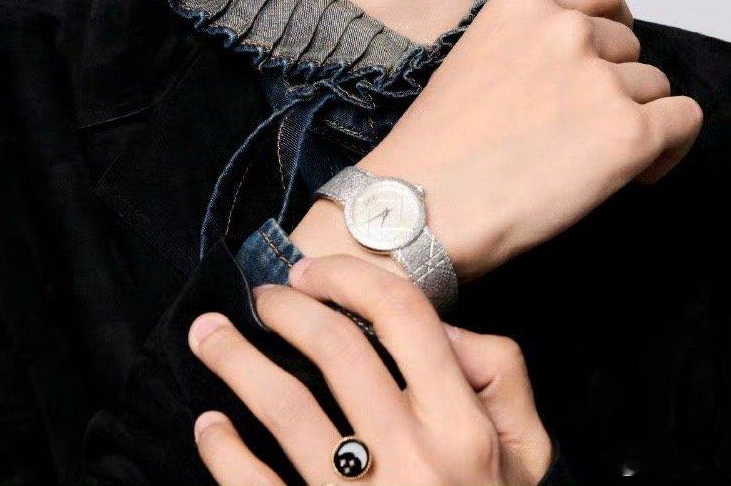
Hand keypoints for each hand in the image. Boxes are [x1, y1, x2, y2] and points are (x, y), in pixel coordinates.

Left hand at [188, 252, 553, 484]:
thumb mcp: (522, 451)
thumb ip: (497, 375)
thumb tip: (437, 326)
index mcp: (462, 428)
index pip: (405, 317)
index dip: (350, 278)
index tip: (310, 271)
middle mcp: (414, 460)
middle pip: (337, 351)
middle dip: (287, 309)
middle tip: (261, 297)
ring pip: (285, 409)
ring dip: (236, 362)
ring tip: (208, 335)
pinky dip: (223, 452)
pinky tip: (210, 426)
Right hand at [349, 0, 702, 280]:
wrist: (422, 206)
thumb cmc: (441, 147)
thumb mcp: (479, 54)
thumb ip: (534, 40)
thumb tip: (590, 58)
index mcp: (524, 2)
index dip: (611, 22)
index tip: (603, 56)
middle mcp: (566, 28)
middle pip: (629, 42)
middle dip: (615, 80)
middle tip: (582, 128)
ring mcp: (600, 78)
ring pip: (654, 85)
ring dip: (635, 118)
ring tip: (594, 158)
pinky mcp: (629, 132)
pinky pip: (683, 121)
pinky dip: (670, 147)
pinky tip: (636, 174)